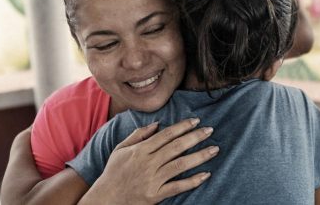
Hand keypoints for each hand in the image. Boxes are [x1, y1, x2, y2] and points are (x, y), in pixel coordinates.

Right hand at [81, 118, 218, 204]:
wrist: (105, 199)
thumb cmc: (113, 172)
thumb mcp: (121, 149)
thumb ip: (138, 134)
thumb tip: (157, 124)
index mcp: (140, 150)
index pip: (166, 135)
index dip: (182, 127)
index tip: (196, 121)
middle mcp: (148, 163)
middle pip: (176, 147)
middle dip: (195, 137)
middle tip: (210, 130)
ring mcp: (152, 179)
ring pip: (180, 165)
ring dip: (199, 156)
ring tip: (214, 149)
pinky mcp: (155, 195)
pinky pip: (177, 187)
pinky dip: (192, 181)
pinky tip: (205, 174)